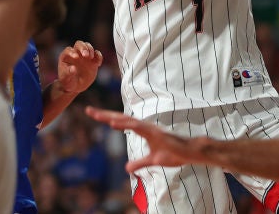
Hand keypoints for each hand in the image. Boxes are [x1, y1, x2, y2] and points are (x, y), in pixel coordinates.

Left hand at [56, 41, 102, 94]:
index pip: (68, 50)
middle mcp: (76, 53)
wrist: (76, 86)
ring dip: (90, 49)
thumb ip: (68, 74)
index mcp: (66, 57)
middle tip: (86, 55)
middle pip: (79, 44)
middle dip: (83, 48)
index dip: (72, 52)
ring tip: (91, 58)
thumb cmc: (68, 83)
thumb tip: (73, 68)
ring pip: (88, 46)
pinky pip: (97, 54)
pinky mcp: (93, 60)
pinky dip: (99, 56)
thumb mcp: (66, 81)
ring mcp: (84, 56)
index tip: (76, 57)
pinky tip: (98, 64)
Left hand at [85, 107, 203, 170]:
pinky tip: (114, 123)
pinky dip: (124, 124)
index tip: (94, 114)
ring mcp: (150, 128)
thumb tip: (126, 168)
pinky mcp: (156, 133)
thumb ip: (139, 163)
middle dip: (104, 114)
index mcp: (143, 130)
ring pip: (127, 120)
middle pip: (120, 117)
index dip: (108, 118)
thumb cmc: (174, 153)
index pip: (122, 121)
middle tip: (88, 110)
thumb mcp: (153, 161)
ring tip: (98, 116)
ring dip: (112, 117)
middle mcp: (145, 126)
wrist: (190, 152)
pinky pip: (137, 127)